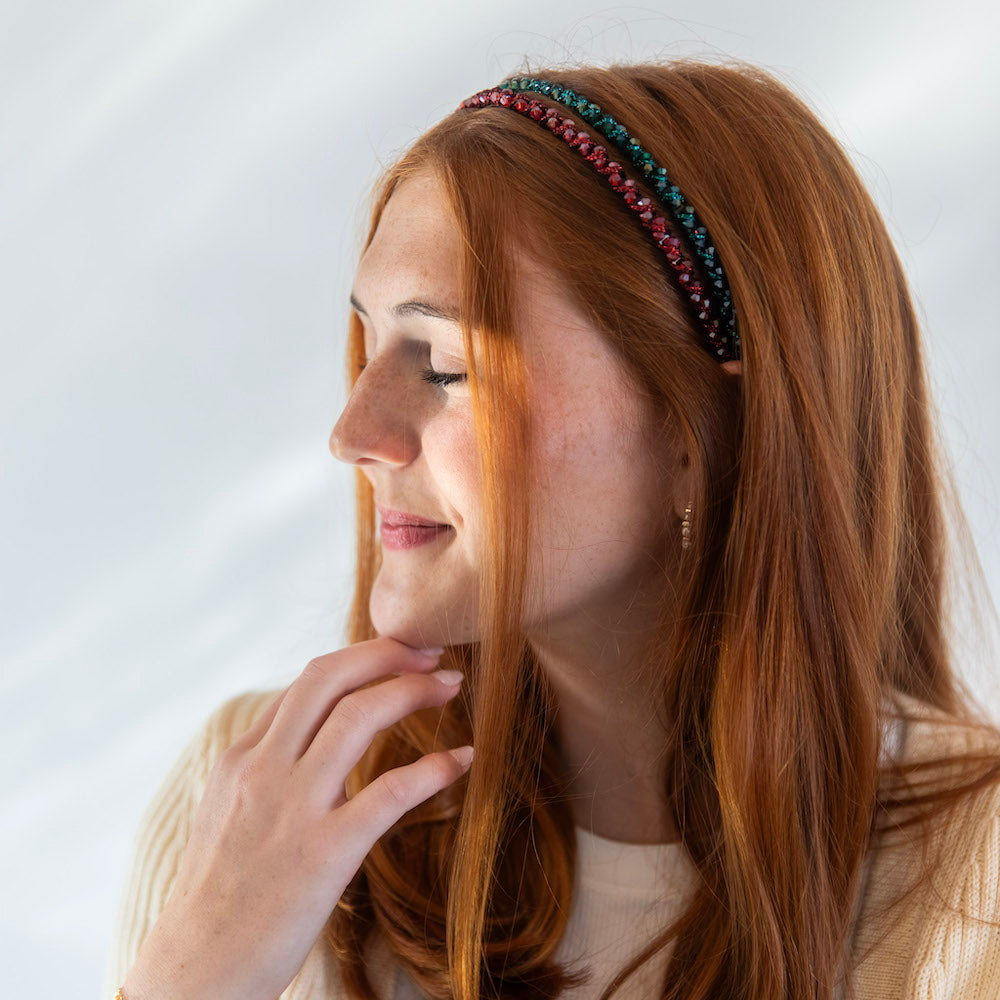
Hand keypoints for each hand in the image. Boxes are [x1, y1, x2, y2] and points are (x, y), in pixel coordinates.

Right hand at [121, 638, 471, 999]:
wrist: (198, 970)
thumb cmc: (220, 894)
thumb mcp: (228, 809)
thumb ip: (268, 763)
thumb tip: (313, 729)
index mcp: (243, 757)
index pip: (309, 681)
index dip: (363, 657)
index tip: (402, 654)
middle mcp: (264, 770)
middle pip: (330, 678)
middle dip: (389, 652)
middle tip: (433, 651)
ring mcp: (293, 809)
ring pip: (358, 717)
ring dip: (413, 690)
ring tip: (451, 686)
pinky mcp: (323, 854)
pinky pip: (390, 792)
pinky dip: (434, 767)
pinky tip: (461, 759)